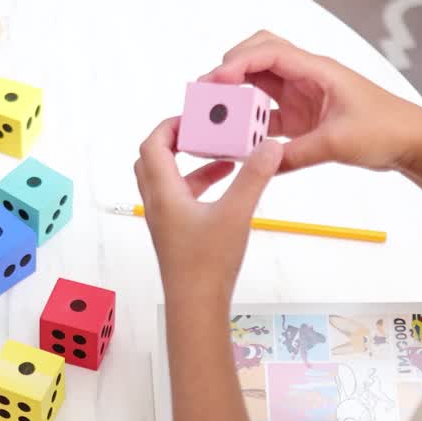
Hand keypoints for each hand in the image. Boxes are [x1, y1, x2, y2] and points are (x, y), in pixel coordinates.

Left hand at [135, 117, 283, 303]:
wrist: (195, 305)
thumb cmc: (208, 263)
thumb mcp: (236, 214)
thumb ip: (253, 177)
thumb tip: (269, 145)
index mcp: (164, 193)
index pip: (153, 145)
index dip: (171, 125)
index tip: (196, 114)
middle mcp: (158, 204)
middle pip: (154, 159)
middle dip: (177, 139)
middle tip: (204, 128)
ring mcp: (165, 220)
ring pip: (169, 179)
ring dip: (193, 162)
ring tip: (224, 153)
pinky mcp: (176, 233)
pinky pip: (181, 197)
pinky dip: (200, 184)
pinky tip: (228, 186)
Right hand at [204, 30, 421, 173]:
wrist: (411, 141)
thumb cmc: (386, 128)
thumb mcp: (338, 143)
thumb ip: (297, 154)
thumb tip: (261, 162)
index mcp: (317, 70)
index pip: (269, 52)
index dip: (238, 63)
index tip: (215, 81)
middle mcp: (306, 76)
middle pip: (258, 56)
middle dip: (229, 69)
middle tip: (207, 91)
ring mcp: (302, 95)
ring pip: (258, 83)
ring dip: (236, 94)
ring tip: (215, 114)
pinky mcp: (302, 116)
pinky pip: (266, 113)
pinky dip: (249, 121)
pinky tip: (237, 137)